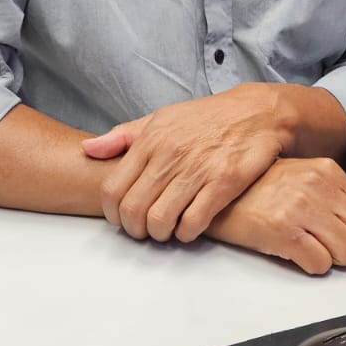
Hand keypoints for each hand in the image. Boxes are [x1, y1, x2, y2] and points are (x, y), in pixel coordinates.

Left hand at [81, 85, 291, 243]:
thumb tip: (89, 150)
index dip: (112, 214)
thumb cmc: (206, 118)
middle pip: (133, 209)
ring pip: (160, 219)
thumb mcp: (161, 118)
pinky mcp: (224, 182)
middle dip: (135, 230)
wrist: (256, 112)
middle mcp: (170, 154)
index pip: (112, 189)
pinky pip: (194, 221)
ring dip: (160, 234)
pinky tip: (189, 227)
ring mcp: (197, 169)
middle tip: (144, 231)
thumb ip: (123, 136)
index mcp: (150, 140)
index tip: (121, 220)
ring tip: (166, 230)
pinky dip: (187, 233)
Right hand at [206, 158, 345, 274]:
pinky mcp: (283, 232)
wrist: (217, 195)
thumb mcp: (303, 177)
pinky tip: (297, 254)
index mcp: (326, 170)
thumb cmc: (258, 189)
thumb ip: (334, 196)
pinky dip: (313, 266)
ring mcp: (300, 209)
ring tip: (313, 249)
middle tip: (333, 249)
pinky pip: (320, 264)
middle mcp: (317, 186)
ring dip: (334, 259)